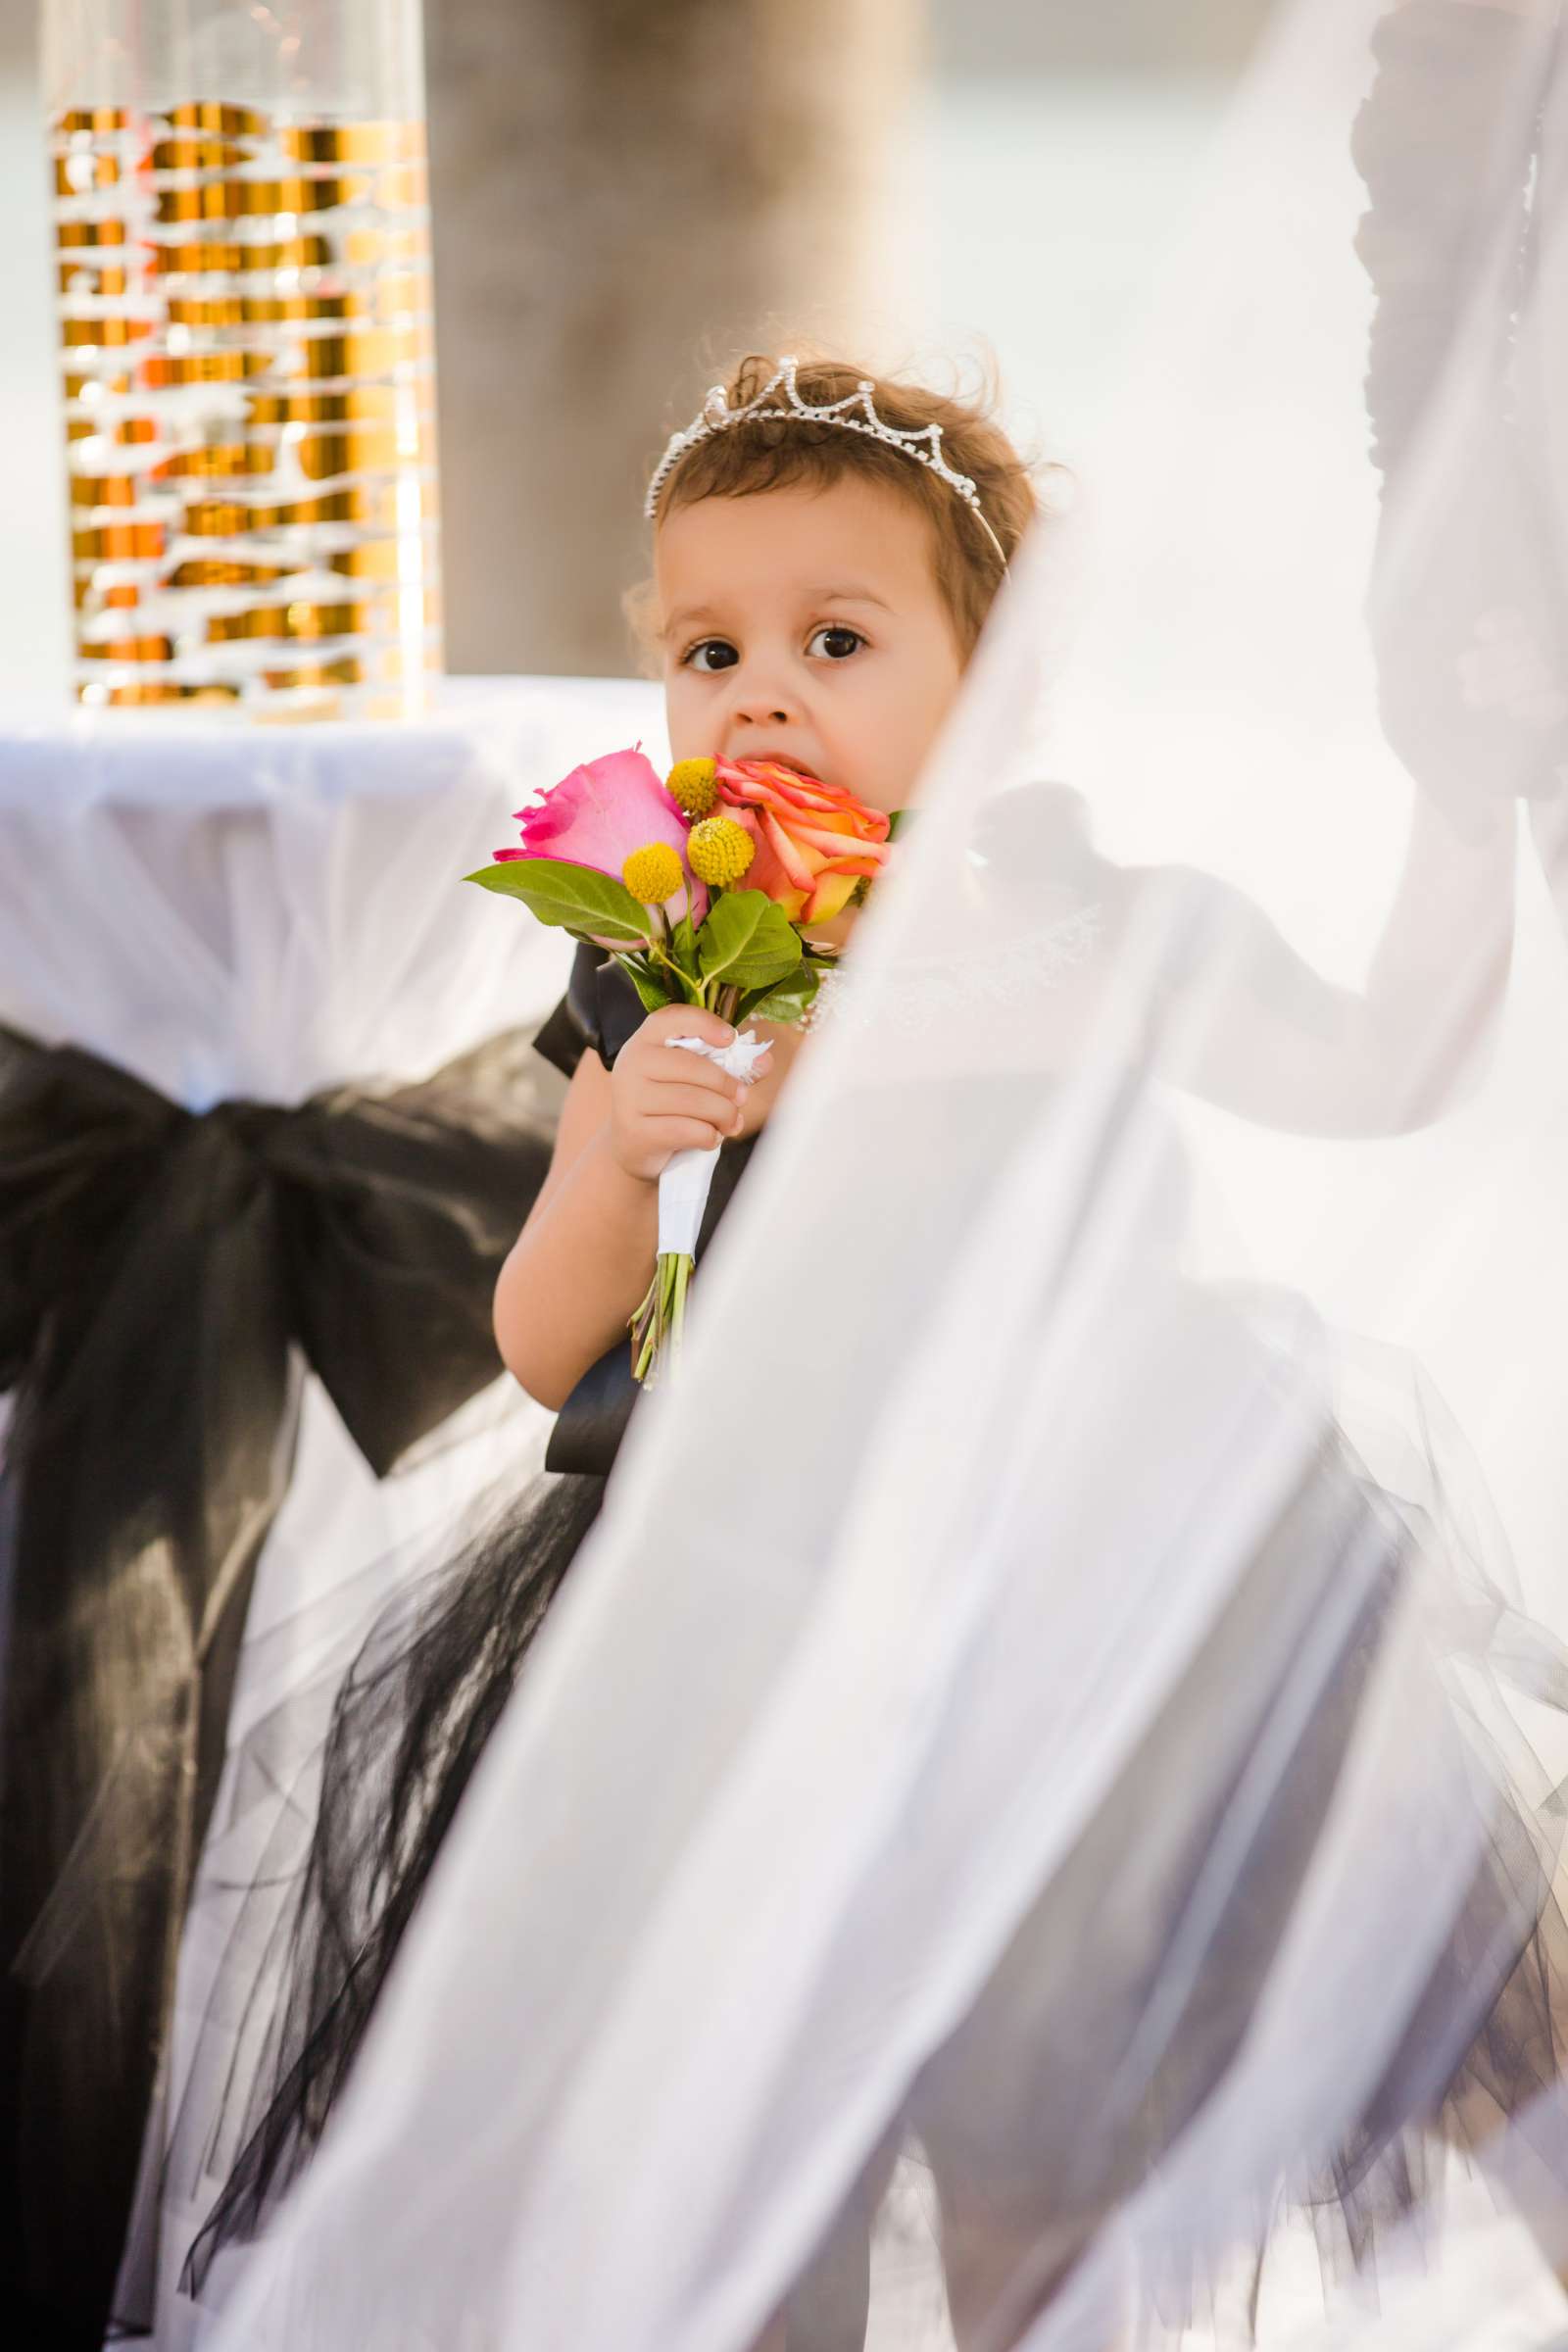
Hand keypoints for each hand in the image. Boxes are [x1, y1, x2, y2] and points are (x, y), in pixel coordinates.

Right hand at [607, 1005, 771, 1182]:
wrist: (631, 1145)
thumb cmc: (668, 1104)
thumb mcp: (693, 1079)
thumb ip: (729, 1067)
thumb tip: (765, 1061)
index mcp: (647, 1039)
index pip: (675, 1017)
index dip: (706, 1024)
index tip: (731, 1039)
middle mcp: (633, 1062)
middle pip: (693, 1066)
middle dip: (727, 1085)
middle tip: (742, 1098)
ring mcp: (630, 1097)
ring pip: (693, 1101)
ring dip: (723, 1115)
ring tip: (730, 1123)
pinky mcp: (636, 1130)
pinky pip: (687, 1130)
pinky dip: (709, 1136)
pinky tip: (710, 1137)